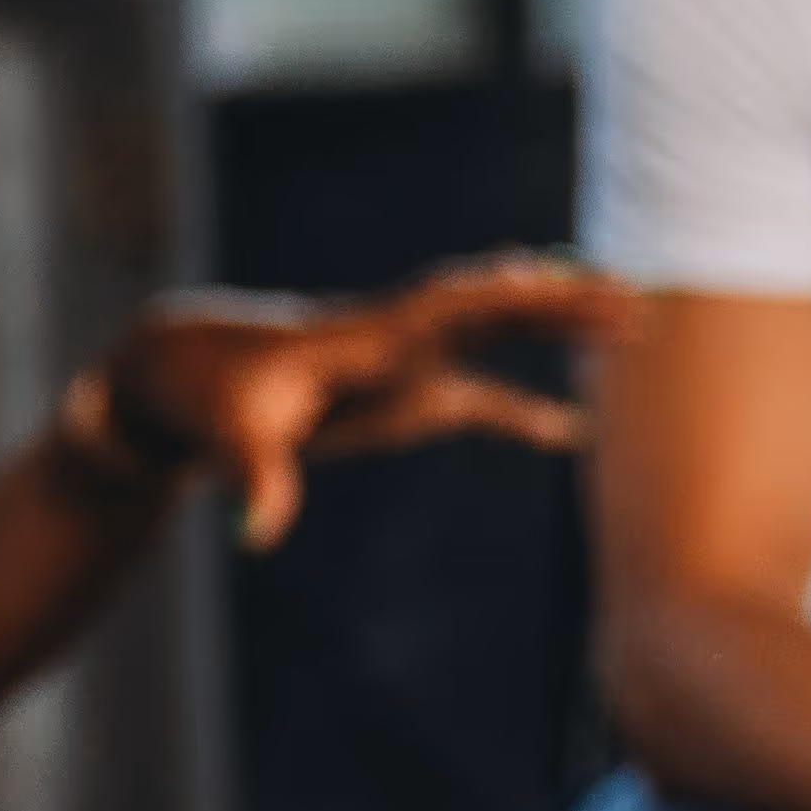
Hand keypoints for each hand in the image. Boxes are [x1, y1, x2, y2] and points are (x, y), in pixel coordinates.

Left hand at [99, 255, 632, 548]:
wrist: (179, 376)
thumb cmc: (202, 399)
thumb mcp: (227, 440)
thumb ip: (256, 479)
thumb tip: (259, 533)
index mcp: (359, 337)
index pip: (438, 306)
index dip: (492, 294)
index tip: (546, 276)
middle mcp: (394, 340)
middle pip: (490, 308)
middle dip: (555, 301)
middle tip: (629, 291)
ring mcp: (404, 365)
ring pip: (497, 339)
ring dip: (558, 329)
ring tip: (631, 321)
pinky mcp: (403, 397)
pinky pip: (479, 399)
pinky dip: (525, 413)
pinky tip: (573, 433)